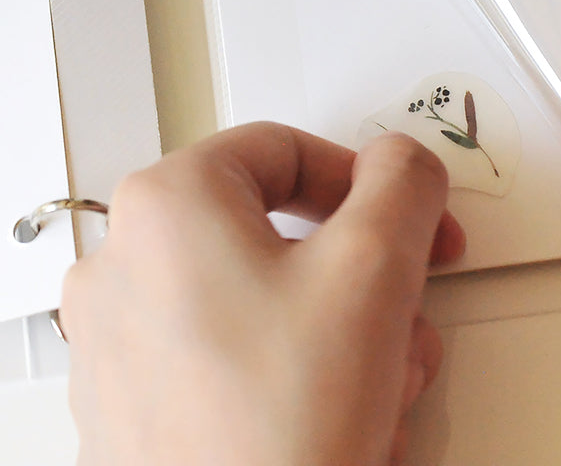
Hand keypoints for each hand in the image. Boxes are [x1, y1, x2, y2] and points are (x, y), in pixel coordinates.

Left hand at [61, 123, 464, 465]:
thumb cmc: (277, 433)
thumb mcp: (375, 266)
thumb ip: (403, 181)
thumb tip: (401, 162)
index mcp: (167, 207)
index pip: (288, 148)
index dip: (368, 180)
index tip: (412, 219)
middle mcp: (127, 269)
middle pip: (282, 232)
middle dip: (366, 275)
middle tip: (405, 306)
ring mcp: (125, 345)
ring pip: (271, 300)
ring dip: (348, 334)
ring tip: (382, 388)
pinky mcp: (141, 409)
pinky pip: (241, 359)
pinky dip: (303, 376)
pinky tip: (346, 425)